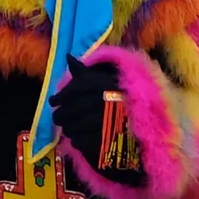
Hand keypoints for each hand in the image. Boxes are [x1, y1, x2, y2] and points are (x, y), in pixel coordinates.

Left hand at [49, 54, 144, 181]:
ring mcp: (106, 121)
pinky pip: (82, 142)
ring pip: (74, 128)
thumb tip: (68, 56)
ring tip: (68, 128)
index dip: (60, 97)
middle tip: (57, 118)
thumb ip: (84, 72)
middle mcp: (104, 100)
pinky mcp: (108, 140)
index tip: (52, 102)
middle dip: (61, 116)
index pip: (74, 90)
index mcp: (103, 84)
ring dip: (68, 129)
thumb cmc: (119, 98)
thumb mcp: (104, 81)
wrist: (146, 122)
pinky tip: (78, 138)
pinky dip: (77, 141)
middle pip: (71, 111)